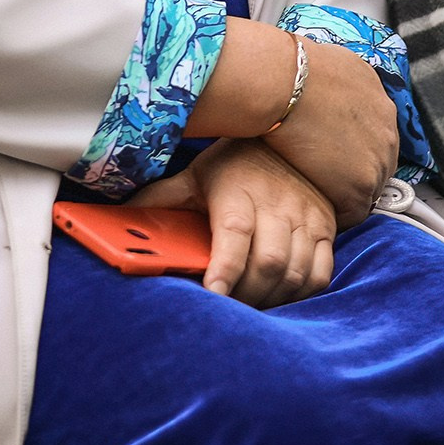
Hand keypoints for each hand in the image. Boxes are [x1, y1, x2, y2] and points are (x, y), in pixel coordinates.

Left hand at [133, 140, 336, 307]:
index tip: (212, 295)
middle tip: (226, 312)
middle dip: (246, 295)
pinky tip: (279, 296)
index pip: (235, 234)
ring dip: (272, 299)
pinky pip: (321, 273)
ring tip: (249, 307)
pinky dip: (301, 293)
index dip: (225, 268)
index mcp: (238, 192)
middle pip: (269, 263)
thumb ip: (160, 200)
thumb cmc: (232, 164)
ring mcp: (306, 217)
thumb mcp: (193, 176)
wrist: (285, 132)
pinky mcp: (327, 227)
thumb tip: (116, 222)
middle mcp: (277, 205)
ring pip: (296, 272)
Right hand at [260, 42, 397, 228]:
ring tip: (316, 195)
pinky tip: (314, 208)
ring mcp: (378, 159)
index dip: (350, 147)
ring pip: (368, 188)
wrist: (284, 83)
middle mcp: (387, 129)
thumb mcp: (327, 64)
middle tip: (323, 177)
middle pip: (377, 163)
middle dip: (353, 171)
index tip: (330, 153)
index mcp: (378, 99)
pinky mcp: (361, 185)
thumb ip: (335, 83)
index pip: (374, 135)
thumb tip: (317, 85)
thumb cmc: (290, 70)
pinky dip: (337, 213)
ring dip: (345, 192)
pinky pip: (354, 212)